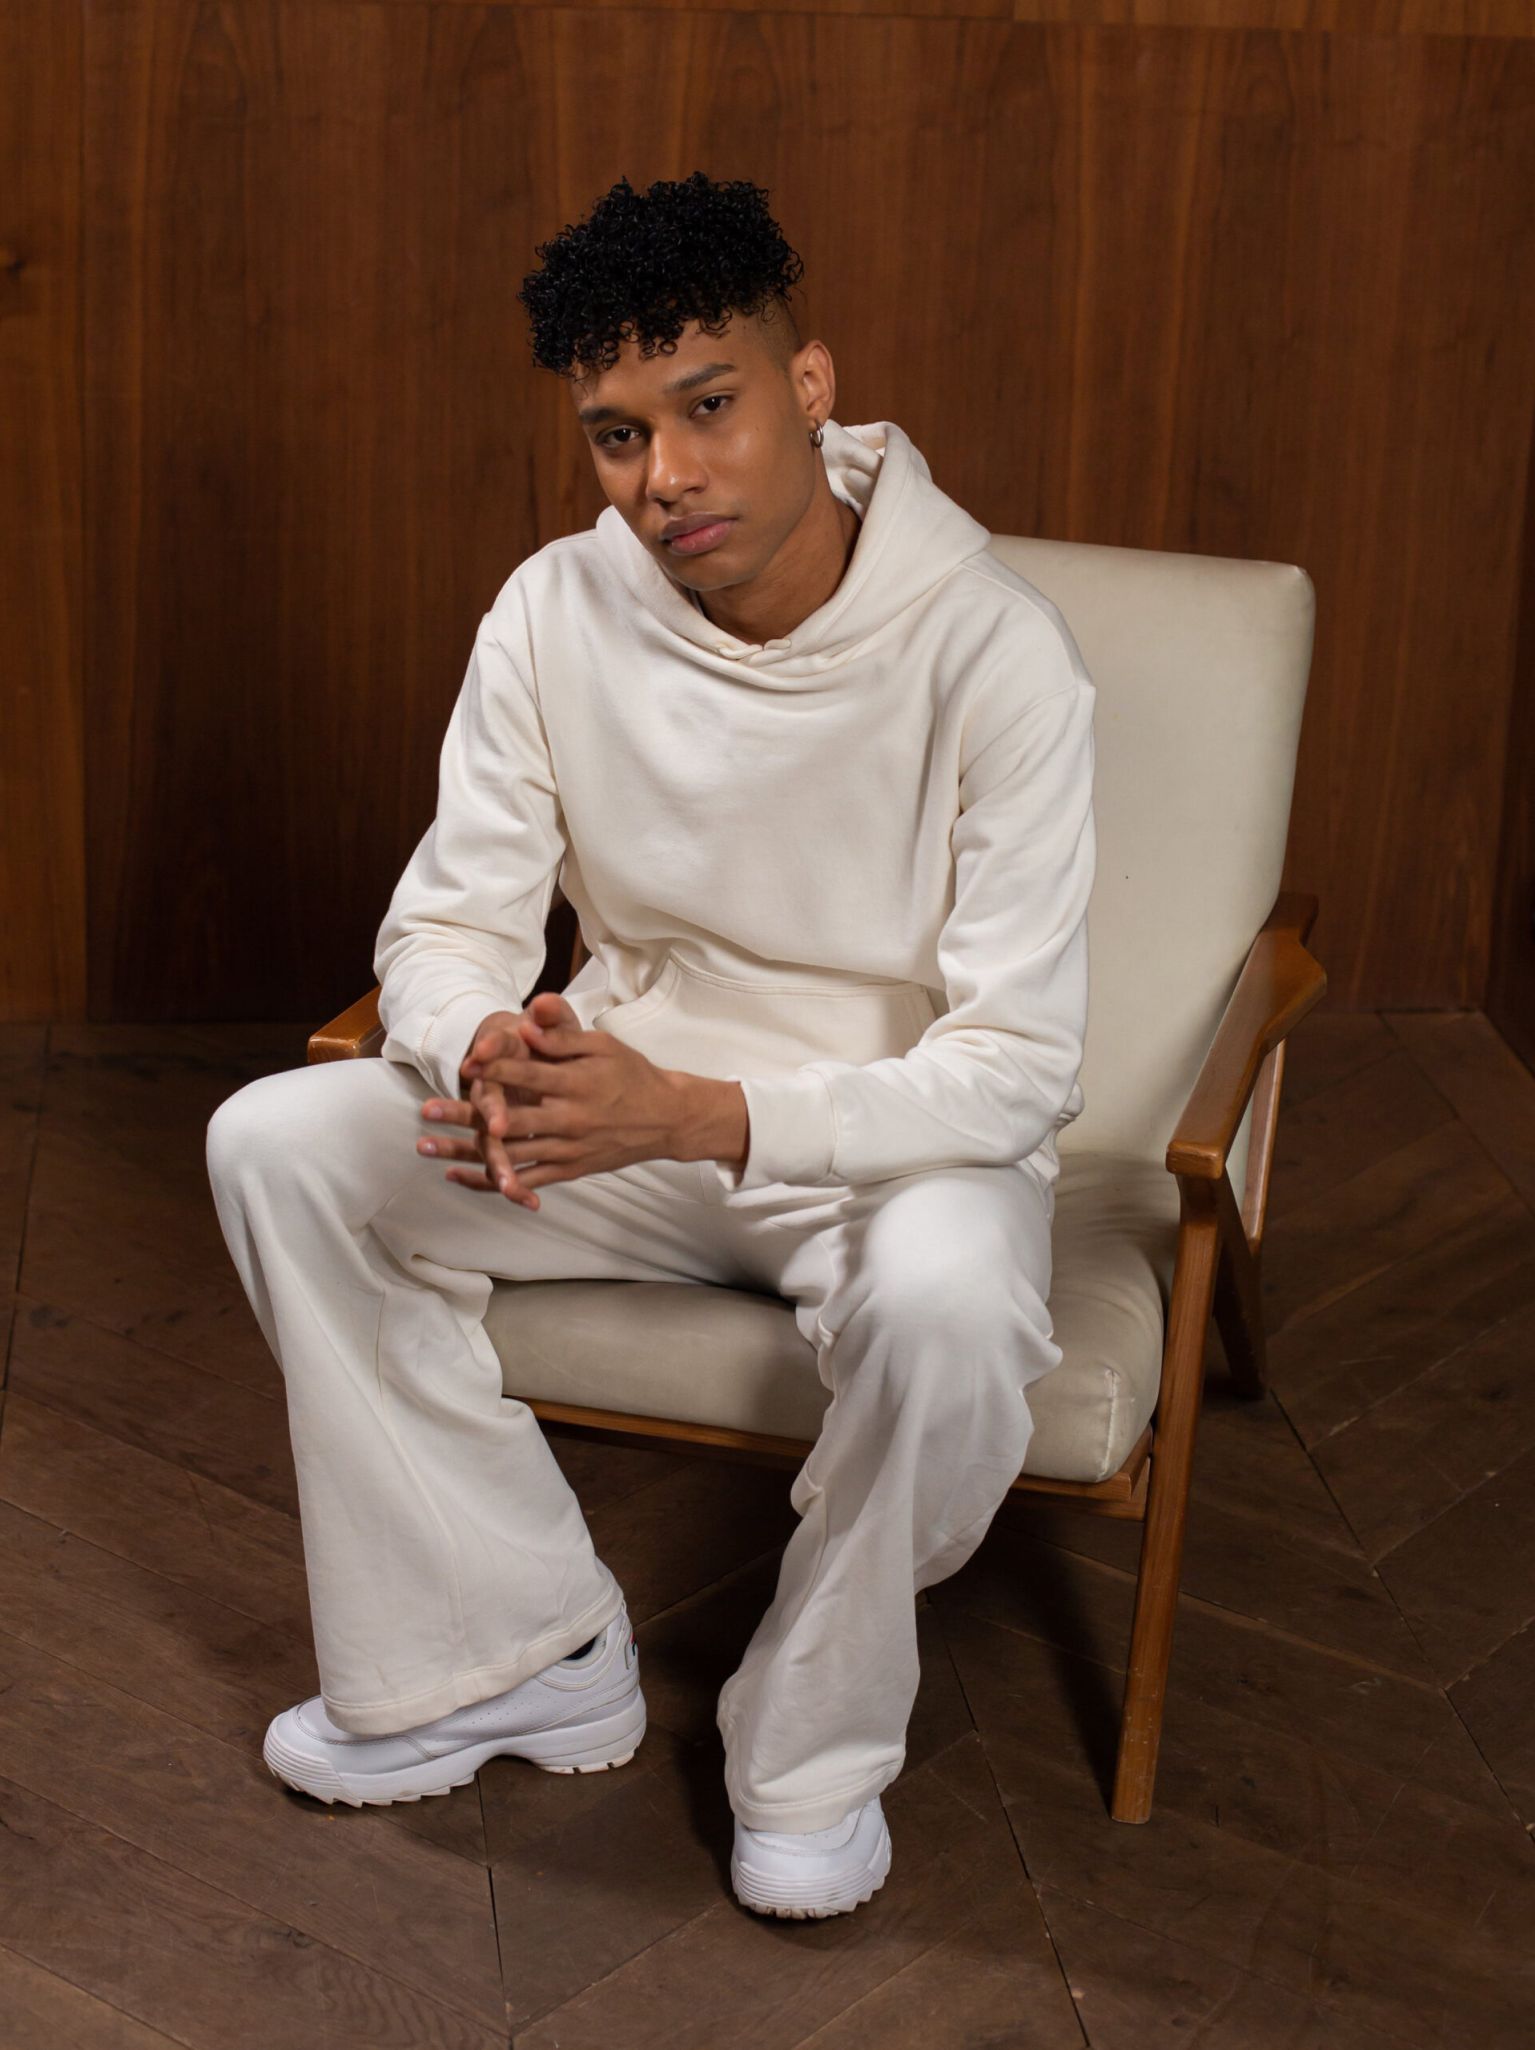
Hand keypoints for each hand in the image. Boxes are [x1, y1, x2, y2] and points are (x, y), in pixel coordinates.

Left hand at [418, 990, 686, 1207]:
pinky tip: (456, 1177)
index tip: (464, 1061)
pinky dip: (490, 1181)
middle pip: (510, 1119)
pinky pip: (524, 1180)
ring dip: (464, 1152)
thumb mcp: (602, 1045)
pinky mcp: (569, 1170)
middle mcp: (569, 1120)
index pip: (528, 1073)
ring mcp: (568, 1150)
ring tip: (426, 1146)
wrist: (666, 1118)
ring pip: (509, 1155)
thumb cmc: (631, 1074)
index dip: (494, 1066)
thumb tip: (528, 1022)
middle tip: (426, 1109)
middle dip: (464, 1114)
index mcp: (577, 1084)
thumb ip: (563, 1036)